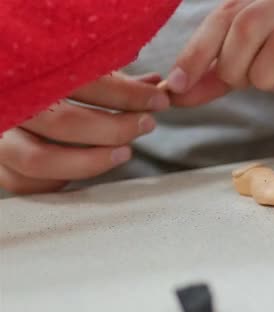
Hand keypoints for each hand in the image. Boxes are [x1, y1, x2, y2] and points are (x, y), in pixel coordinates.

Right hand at [0, 72, 169, 194]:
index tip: (160, 99)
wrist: (6, 90)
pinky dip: (59, 181)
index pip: (86, 81)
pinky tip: (88, 167)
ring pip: (41, 160)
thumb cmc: (47, 79)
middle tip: (147, 124)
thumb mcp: (77, 69)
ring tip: (125, 153)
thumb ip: (113, 79)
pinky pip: (24, 182)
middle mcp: (10, 103)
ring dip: (91, 161)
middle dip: (115, 128)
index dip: (129, 93)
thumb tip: (157, 84)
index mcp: (30, 69)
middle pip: (66, 123)